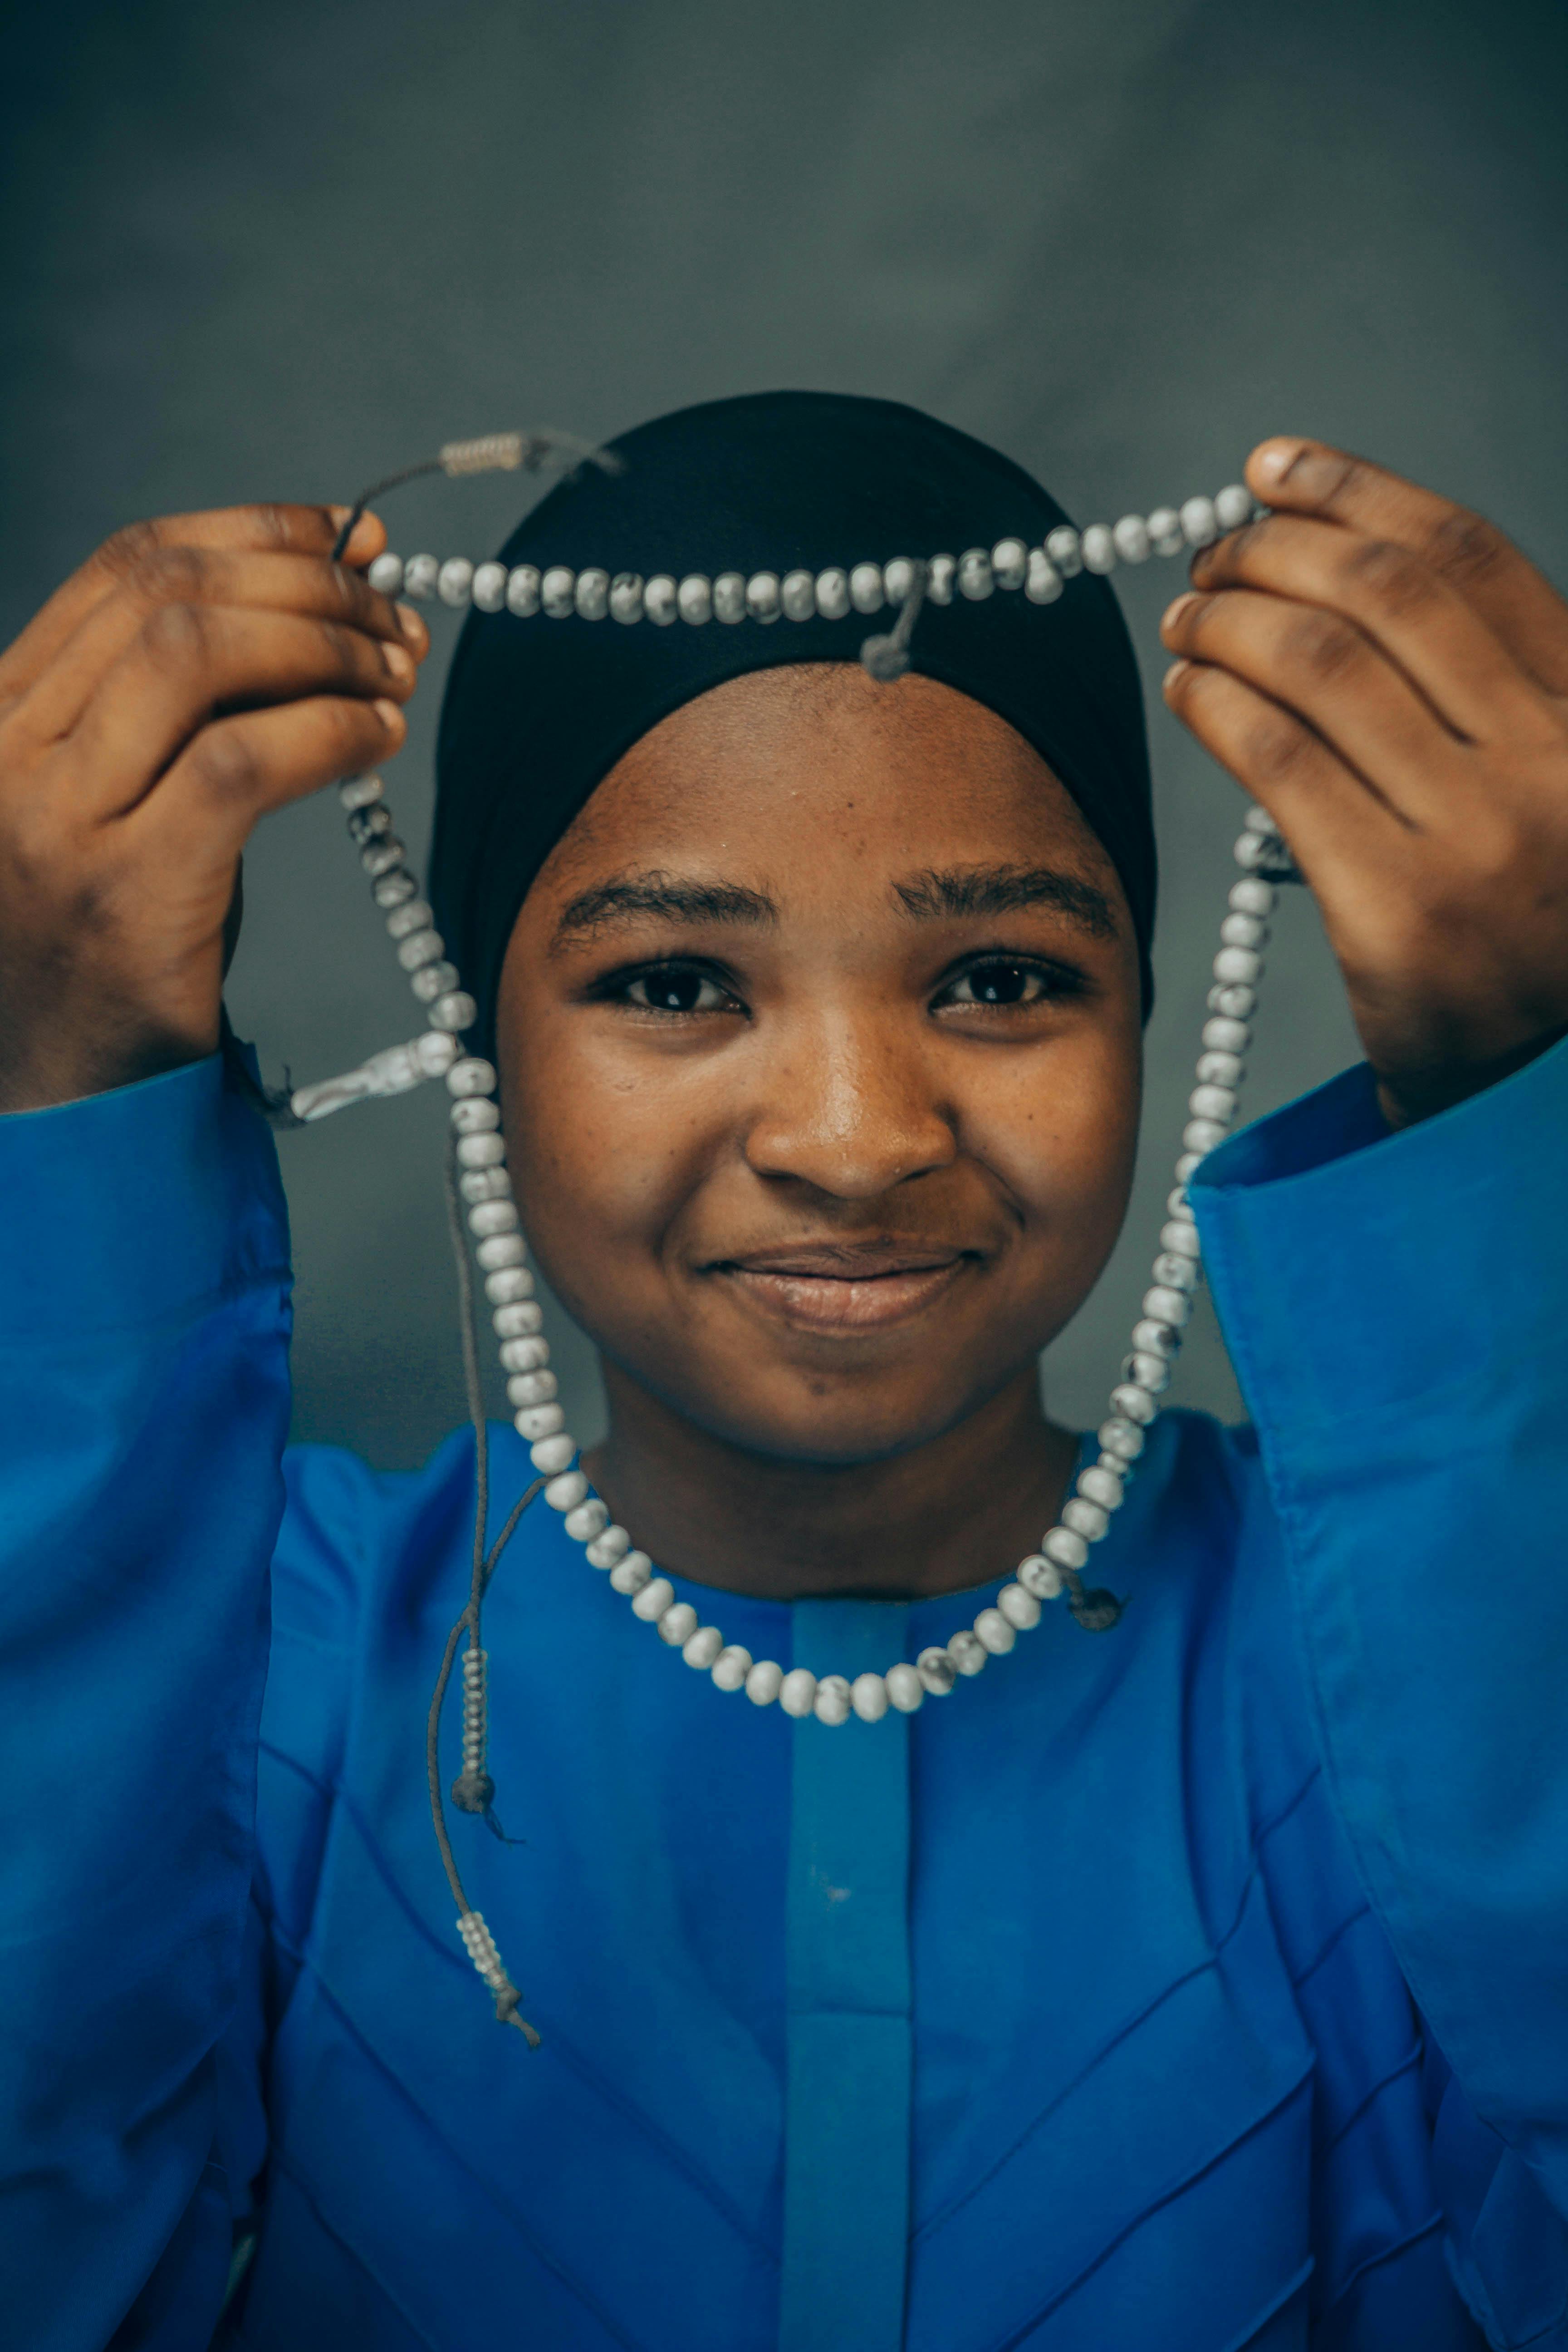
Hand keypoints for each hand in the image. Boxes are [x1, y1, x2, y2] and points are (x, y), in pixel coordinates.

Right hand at [0, 502, 426, 1111]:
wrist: (58, 1102)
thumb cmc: (104, 951)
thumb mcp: (111, 807)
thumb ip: (168, 718)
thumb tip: (311, 618)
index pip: (126, 566)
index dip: (252, 534)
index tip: (345, 539)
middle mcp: (7, 751)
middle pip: (170, 595)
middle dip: (306, 584)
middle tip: (393, 617)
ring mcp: (55, 820)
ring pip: (201, 656)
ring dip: (325, 647)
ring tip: (396, 673)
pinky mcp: (123, 890)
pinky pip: (243, 761)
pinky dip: (330, 731)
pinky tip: (378, 738)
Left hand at [1160, 440, 1567, 1124]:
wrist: (1544, 1096)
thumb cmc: (1538, 935)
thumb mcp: (1555, 790)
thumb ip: (1489, 694)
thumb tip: (1338, 575)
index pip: (1464, 557)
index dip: (1355, 493)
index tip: (1272, 470)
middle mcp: (1549, 763)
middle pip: (1380, 596)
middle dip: (1274, 553)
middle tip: (1210, 556)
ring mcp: (1476, 840)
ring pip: (1320, 667)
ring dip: (1229, 620)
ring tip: (1187, 618)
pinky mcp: (1398, 912)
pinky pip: (1279, 764)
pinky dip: (1217, 706)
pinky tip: (1187, 689)